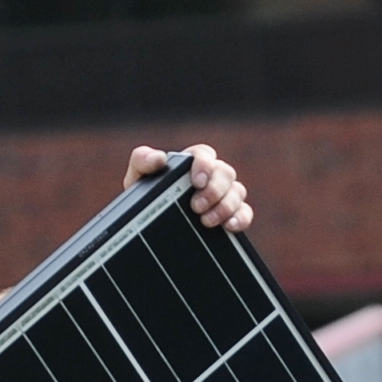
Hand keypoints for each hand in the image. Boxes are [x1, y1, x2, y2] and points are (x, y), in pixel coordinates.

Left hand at [128, 145, 253, 232]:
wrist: (146, 227)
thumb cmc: (144, 199)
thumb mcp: (137, 179)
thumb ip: (142, 161)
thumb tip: (159, 158)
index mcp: (190, 163)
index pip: (205, 154)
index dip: (205, 165)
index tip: (197, 182)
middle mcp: (211, 177)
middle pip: (225, 173)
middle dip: (214, 190)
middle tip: (196, 207)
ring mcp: (223, 196)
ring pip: (237, 192)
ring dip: (225, 206)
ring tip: (206, 222)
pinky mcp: (230, 216)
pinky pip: (245, 213)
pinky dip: (241, 218)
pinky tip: (229, 227)